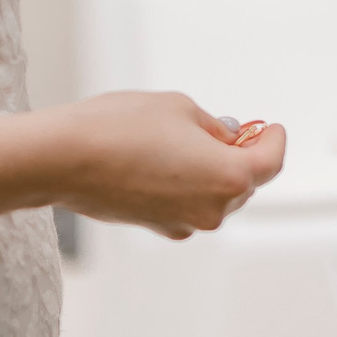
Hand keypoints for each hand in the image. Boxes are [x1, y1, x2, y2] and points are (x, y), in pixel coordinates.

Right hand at [44, 91, 287, 238]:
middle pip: (243, 182)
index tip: (269, 127)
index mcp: (229, 177)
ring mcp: (184, 224)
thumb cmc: (122, 125)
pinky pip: (188, 204)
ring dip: (211, 169)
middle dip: (241, 154)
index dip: (273, 139)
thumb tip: (226, 139)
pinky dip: (187, 185)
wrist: (64, 159)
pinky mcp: (158, 228)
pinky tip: (162, 160)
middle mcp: (213, 210)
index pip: (270, 162)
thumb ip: (214, 127)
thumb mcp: (180, 108)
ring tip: (185, 139)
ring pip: (214, 195)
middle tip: (229, 127)